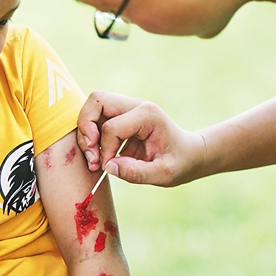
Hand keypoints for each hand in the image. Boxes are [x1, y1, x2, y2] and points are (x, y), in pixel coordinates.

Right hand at [77, 91, 205, 186]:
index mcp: (148, 115)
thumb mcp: (164, 174)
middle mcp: (136, 105)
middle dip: (86, 128)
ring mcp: (128, 108)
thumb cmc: (179, 163)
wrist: (189, 154)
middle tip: (92, 155)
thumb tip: (109, 167)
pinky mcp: (121, 116)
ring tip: (94, 157)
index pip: (112, 127)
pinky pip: (96, 117)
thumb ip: (137, 173)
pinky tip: (99, 154)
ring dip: (86, 132)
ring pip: (93, 107)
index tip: (110, 167)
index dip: (105, 150)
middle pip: (96, 101)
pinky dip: (91, 134)